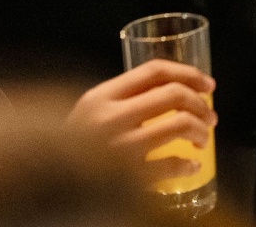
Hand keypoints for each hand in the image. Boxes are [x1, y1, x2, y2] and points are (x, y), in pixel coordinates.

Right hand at [66, 60, 216, 183]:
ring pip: (179, 124)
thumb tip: (171, 89)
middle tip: (211, 117)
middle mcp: (108, 119)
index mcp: (100, 97)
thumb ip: (120, 99)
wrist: (44, 185)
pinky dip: (188, 164)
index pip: (154, 71)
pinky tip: (191, 166)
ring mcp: (117, 148)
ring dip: (201, 131)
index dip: (189, 73)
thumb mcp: (89, 114)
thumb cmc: (72, 149)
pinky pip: (170, 164)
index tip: (209, 85)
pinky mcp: (124, 177)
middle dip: (201, 105)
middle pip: (174, 95)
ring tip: (202, 139)